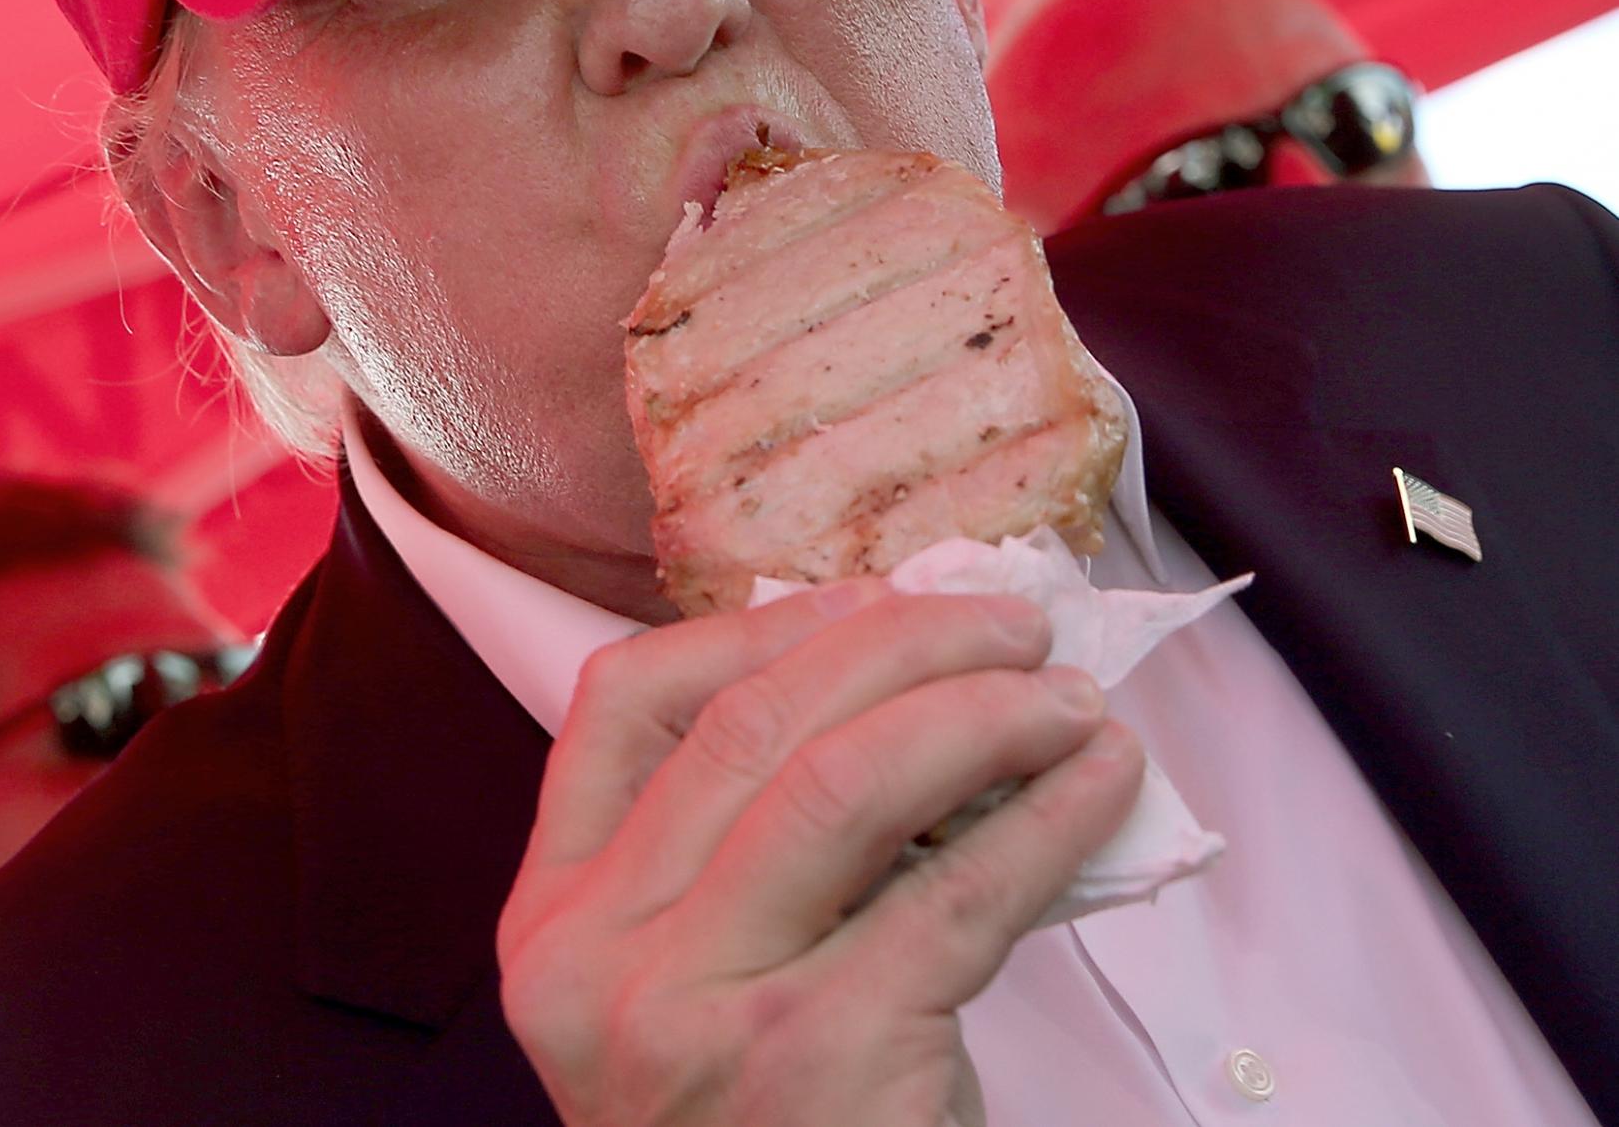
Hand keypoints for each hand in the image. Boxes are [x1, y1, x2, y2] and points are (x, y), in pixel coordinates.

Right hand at [497, 581, 1144, 1125]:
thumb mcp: (687, 997)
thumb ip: (734, 863)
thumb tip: (896, 693)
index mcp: (553, 923)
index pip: (617, 706)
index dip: (754, 627)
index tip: (866, 597)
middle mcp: (603, 958)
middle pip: (749, 724)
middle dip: (895, 642)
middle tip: (1006, 623)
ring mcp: (702, 1010)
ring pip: (844, 782)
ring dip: (977, 711)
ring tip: (1063, 697)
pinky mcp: (823, 1056)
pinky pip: (959, 895)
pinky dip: (1046, 818)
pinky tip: (1099, 784)